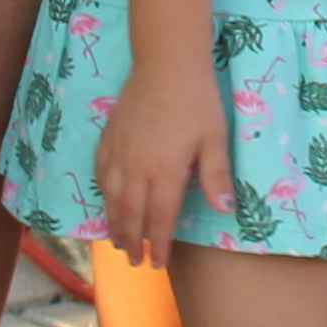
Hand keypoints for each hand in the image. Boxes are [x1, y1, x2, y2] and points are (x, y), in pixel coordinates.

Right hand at [95, 52, 228, 270]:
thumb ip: (216, 175)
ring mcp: (119, 153)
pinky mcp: (109, 137)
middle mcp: (138, 168)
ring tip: (117, 242)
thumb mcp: (215, 137)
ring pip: (112, 198)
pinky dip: (103, 194)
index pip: (160, 218)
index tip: (158, 263)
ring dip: (114, 223)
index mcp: (166, 171)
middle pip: (131, 214)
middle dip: (132, 241)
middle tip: (134, 262)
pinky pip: (101, 173)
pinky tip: (106, 201)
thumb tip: (225, 210)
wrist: (166, 63)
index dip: (159, 243)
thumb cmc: (197, 100)